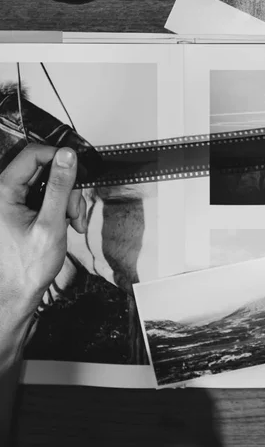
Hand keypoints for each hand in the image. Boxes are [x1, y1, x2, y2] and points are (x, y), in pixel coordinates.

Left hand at [0, 144, 86, 314]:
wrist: (20, 291)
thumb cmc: (27, 266)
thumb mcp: (51, 223)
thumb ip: (61, 187)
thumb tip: (67, 158)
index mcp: (3, 192)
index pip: (32, 155)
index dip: (58, 159)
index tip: (75, 171)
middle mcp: (5, 193)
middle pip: (45, 170)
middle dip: (67, 188)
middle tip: (74, 210)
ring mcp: (14, 202)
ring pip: (50, 184)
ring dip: (68, 201)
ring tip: (73, 222)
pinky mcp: (22, 210)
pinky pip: (48, 197)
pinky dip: (62, 208)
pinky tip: (68, 223)